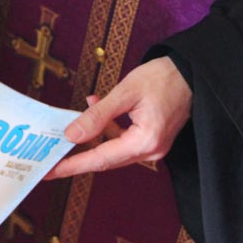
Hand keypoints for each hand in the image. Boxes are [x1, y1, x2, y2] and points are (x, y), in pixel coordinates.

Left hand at [47, 57, 191, 178]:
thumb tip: (71, 135)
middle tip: (51, 153)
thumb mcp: (125, 93)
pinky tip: (98, 104)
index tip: (50, 171)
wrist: (192, 72)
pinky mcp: (152, 138)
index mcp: (145, 142)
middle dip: (78, 154)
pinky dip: (108, 126)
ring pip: (112, 147)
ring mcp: (153, 146)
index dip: (72, 165)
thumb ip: (97, 116)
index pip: (100, 159)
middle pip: (105, 158)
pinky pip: (123, 138)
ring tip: (81, 110)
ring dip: (94, 132)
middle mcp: (151, 150)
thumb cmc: (163, 78)